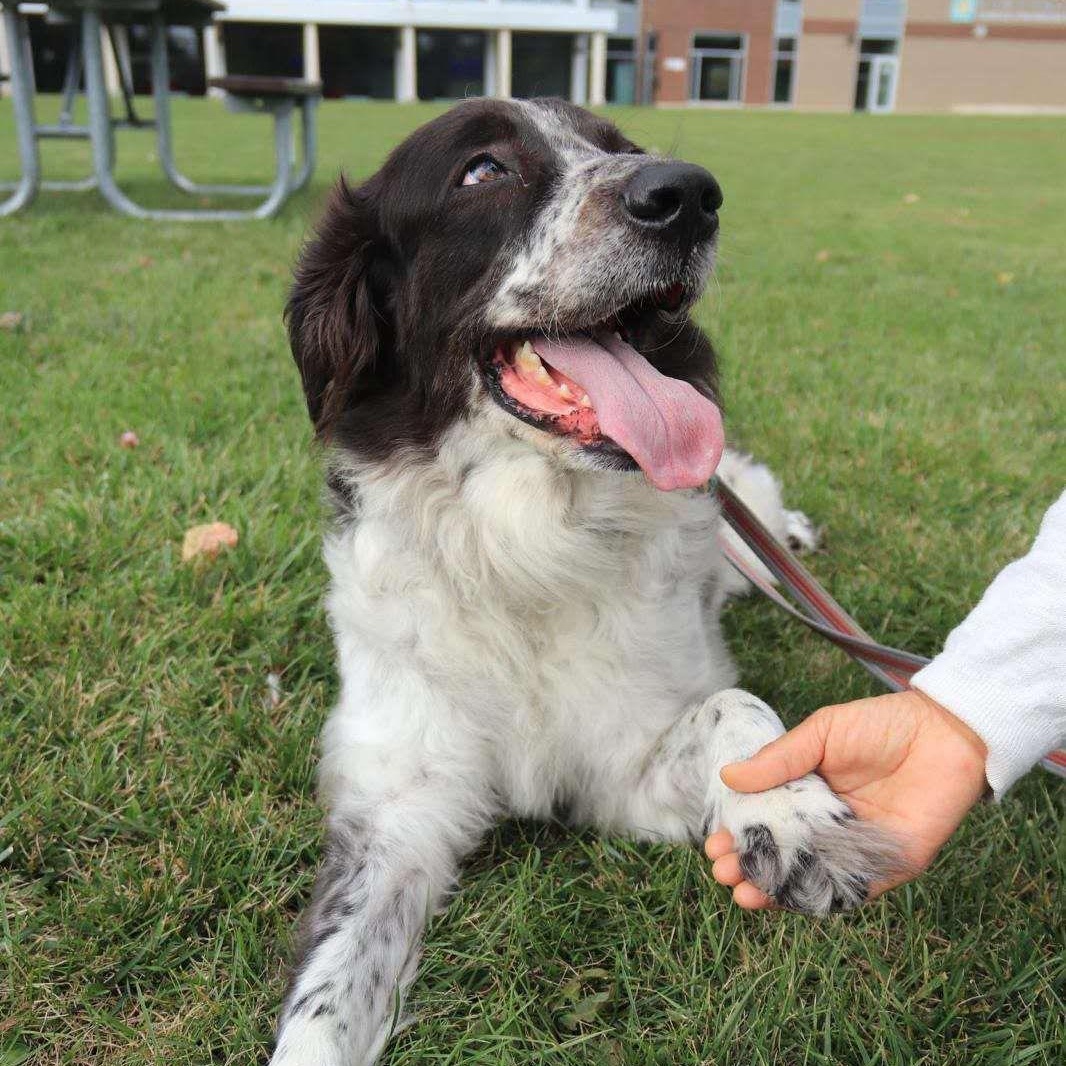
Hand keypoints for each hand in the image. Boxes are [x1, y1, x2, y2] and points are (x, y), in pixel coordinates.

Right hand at [704, 688, 988, 909]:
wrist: (943, 731)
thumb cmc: (880, 725)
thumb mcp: (820, 734)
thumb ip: (780, 760)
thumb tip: (728, 777)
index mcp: (808, 796)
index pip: (767, 824)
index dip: (739, 837)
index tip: (713, 845)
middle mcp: (829, 827)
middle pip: (783, 856)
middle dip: (750, 868)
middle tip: (723, 872)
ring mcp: (857, 849)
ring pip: (811, 878)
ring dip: (777, 891)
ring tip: (745, 895)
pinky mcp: (890, 864)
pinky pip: (853, 888)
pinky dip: (823, 897)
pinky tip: (793, 899)